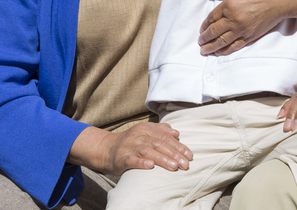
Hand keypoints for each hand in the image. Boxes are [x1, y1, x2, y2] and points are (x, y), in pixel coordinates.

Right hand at [69, 122, 192, 174]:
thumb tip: (176, 133)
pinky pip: (132, 160)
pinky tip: (150, 166)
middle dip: (174, 154)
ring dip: (162, 159)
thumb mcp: (145, 133)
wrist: (106, 148)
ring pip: (148, 151)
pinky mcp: (121, 158)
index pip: (166, 137)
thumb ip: (160, 131)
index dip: (179, 146)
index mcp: (146, 129)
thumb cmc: (131, 142)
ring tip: (174, 166)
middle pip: (159, 144)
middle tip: (185, 164)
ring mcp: (129, 147)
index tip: (189, 155)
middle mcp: (138, 136)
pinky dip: (141, 162)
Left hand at [199, 0, 296, 55]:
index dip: (205, 25)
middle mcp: (234, 19)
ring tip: (204, 51)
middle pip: (215, 31)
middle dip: (205, 38)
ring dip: (212, 47)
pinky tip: (219, 52)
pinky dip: (226, 50)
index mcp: (229, 4)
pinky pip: (235, 46)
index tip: (201, 29)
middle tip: (200, 42)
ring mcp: (242, 29)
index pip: (212, 18)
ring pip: (223, 41)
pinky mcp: (251, 36)